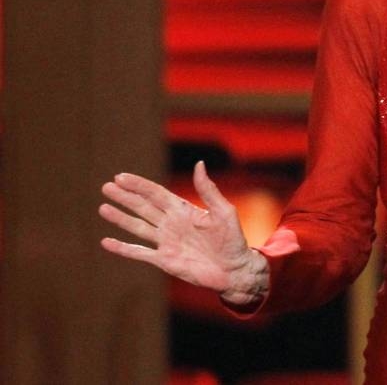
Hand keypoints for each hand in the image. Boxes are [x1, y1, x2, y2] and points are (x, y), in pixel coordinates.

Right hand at [99, 161, 267, 305]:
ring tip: (103, 207)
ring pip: (138, 227)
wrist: (234, 270)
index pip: (156, 194)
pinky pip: (139, 253)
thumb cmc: (233, 239)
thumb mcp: (224, 212)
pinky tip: (106, 242)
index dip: (139, 185)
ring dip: (120, 218)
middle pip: (143, 207)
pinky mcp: (164, 260)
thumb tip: (199, 164)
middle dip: (125, 197)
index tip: (121, 177)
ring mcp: (166, 242)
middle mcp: (171, 224)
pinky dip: (123, 248)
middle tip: (105, 187)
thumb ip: (208, 190)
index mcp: (184, 210)